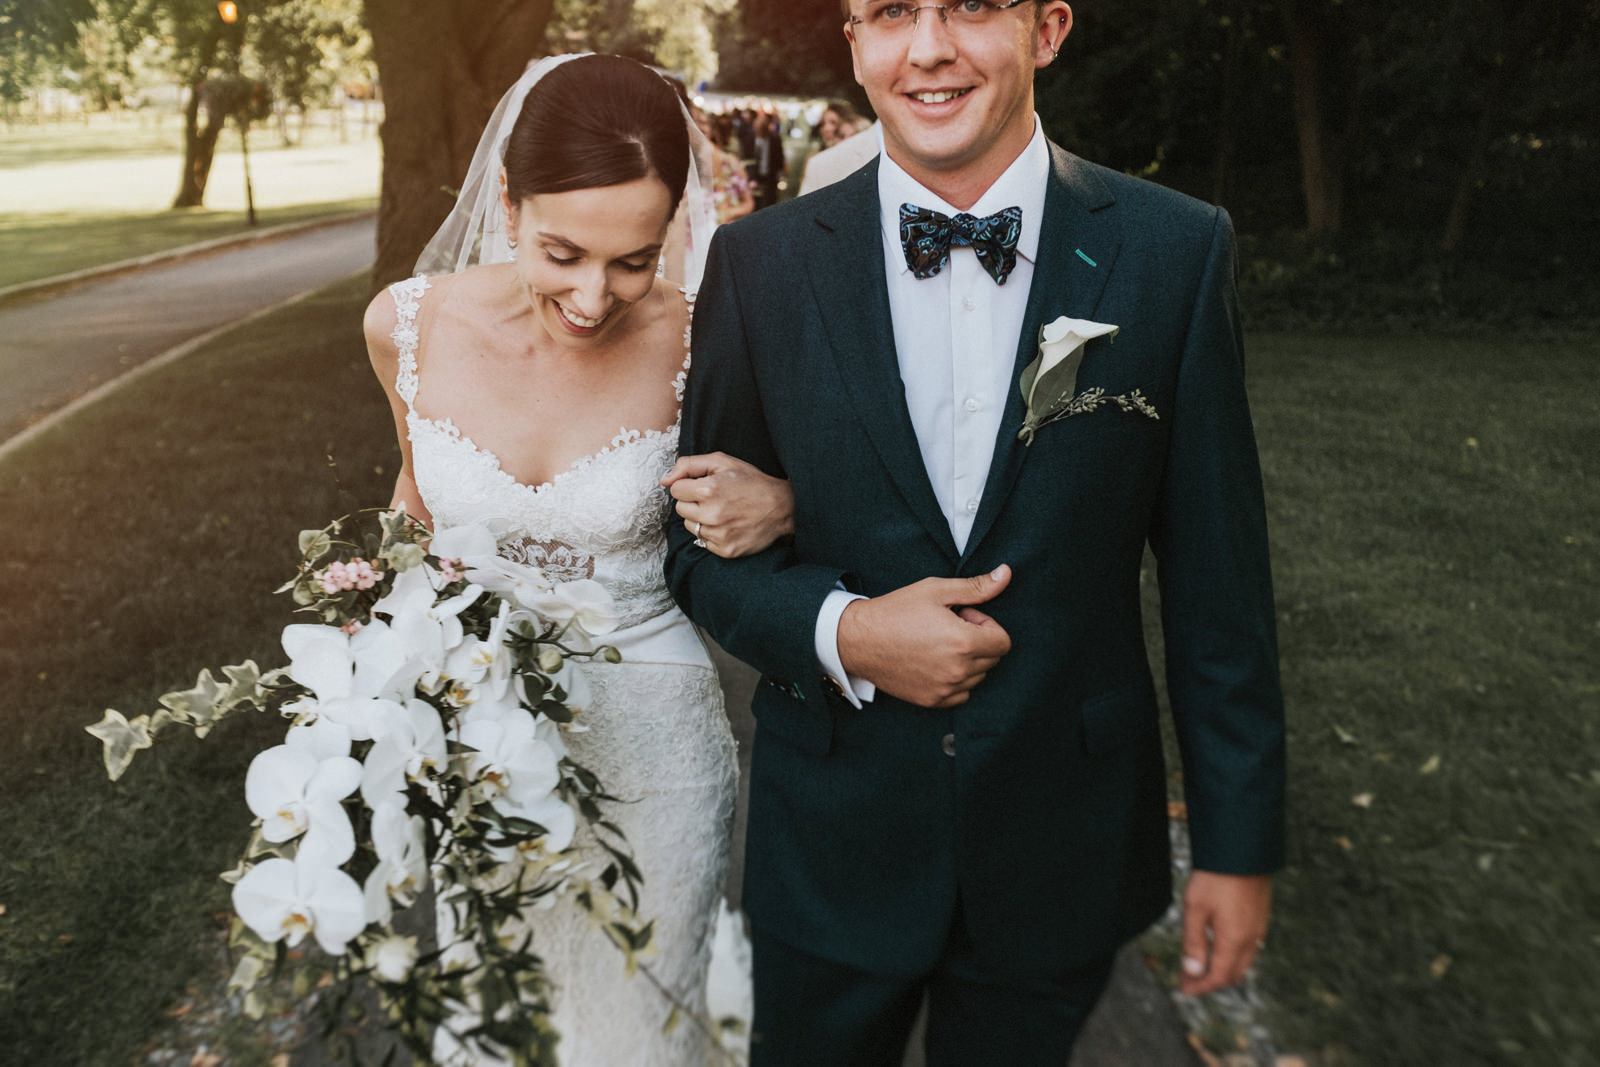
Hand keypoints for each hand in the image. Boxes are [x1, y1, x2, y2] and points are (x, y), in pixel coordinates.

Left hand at [662, 452, 794, 558]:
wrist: (783, 508)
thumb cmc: (751, 481)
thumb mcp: (722, 462)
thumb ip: (688, 465)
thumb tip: (663, 480)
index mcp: (709, 490)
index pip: (676, 490)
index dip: (690, 485)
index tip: (706, 485)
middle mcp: (711, 514)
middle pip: (680, 509)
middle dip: (693, 502)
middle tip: (716, 498)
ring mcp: (718, 535)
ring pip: (690, 526)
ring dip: (701, 519)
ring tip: (723, 511)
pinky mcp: (725, 550)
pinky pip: (702, 541)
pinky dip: (711, 533)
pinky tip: (728, 525)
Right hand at [837, 566, 1012, 707]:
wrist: (859, 640)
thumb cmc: (896, 611)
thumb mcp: (936, 590)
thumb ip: (976, 587)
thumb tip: (1006, 573)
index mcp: (963, 642)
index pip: (1003, 642)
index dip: (987, 624)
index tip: (965, 617)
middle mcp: (957, 670)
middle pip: (992, 659)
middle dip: (978, 641)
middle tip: (949, 627)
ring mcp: (945, 689)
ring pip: (978, 677)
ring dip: (968, 661)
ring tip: (939, 644)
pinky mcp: (932, 700)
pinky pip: (961, 693)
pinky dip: (956, 680)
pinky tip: (935, 662)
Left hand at [1179, 871, 1272, 995]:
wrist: (1243, 849)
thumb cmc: (1215, 876)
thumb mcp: (1195, 908)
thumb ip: (1194, 942)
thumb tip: (1193, 972)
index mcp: (1235, 940)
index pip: (1219, 977)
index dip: (1200, 986)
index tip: (1183, 989)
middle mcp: (1252, 938)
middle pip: (1233, 974)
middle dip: (1210, 981)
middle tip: (1187, 980)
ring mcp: (1259, 927)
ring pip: (1243, 961)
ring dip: (1222, 968)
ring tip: (1198, 965)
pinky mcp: (1260, 916)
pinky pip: (1249, 948)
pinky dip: (1231, 956)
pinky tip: (1217, 946)